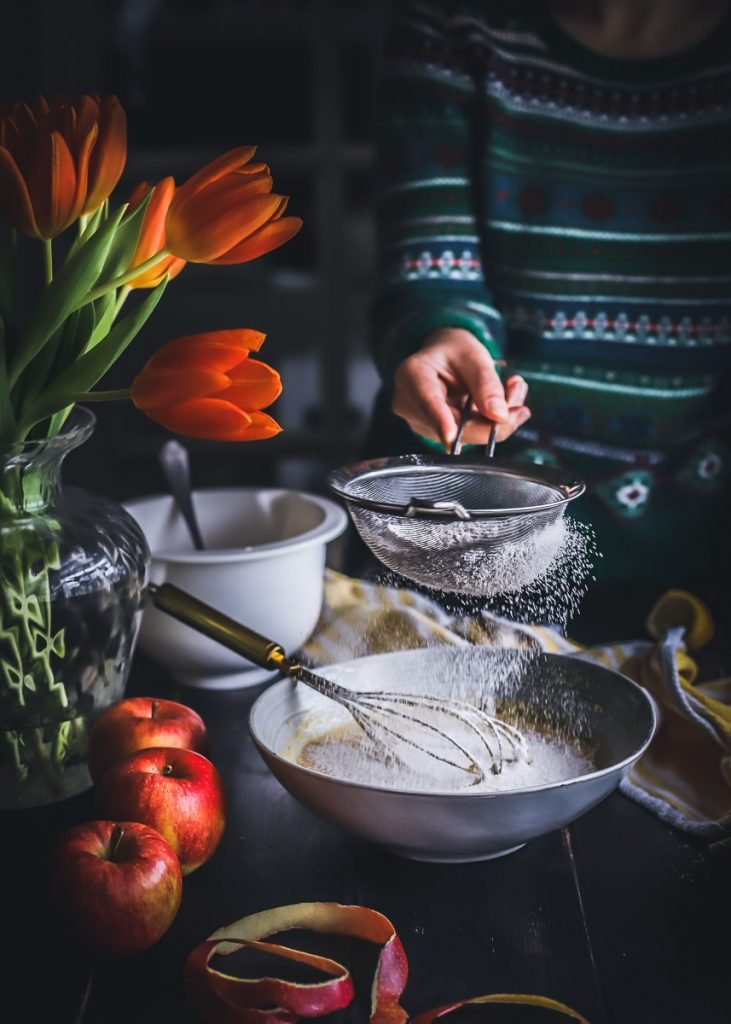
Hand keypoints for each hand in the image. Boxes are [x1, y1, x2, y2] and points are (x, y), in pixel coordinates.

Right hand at [392, 328, 530, 448]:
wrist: (443, 357)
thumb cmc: (453, 351)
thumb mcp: (472, 355)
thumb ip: (486, 384)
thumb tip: (500, 416)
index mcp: (412, 376)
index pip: (427, 402)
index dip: (440, 421)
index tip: (450, 436)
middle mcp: (411, 406)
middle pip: (454, 427)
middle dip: (493, 417)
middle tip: (518, 391)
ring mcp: (423, 424)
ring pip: (466, 436)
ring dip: (496, 419)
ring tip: (513, 389)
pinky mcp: (438, 435)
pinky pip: (470, 436)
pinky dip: (490, 423)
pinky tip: (501, 403)